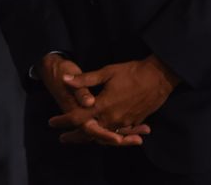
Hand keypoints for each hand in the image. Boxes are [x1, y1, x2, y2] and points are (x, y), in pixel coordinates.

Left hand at [51, 55, 177, 143]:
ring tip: (80, 138)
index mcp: (103, 106)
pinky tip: (104, 135)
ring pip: (104, 136)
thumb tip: (65, 79)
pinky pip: (118, 134)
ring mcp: (124, 123)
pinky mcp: (134, 123)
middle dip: (74, 136)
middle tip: (63, 139)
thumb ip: (85, 79)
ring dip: (91, 138)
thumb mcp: (106, 72)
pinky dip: (108, 136)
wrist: (159, 78)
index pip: (78, 117)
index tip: (52, 122)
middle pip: (89, 132)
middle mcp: (113, 118)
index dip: (63, 121)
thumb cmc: (131, 72)